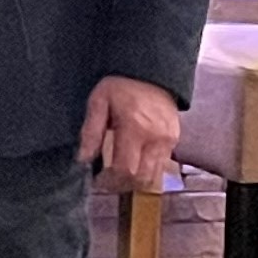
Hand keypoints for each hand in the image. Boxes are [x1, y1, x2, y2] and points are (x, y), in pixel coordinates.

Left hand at [79, 74, 181, 191]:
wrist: (152, 72)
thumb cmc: (121, 85)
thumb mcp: (99, 102)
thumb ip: (91, 131)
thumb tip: (83, 159)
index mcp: (135, 128)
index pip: (125, 168)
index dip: (110, 181)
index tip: (97, 181)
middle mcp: (156, 138)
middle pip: (141, 178)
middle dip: (122, 185)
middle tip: (106, 182)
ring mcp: (168, 140)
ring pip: (154, 176)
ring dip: (135, 181)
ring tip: (118, 176)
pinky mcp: (175, 139)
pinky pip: (162, 165)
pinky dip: (147, 170)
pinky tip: (133, 164)